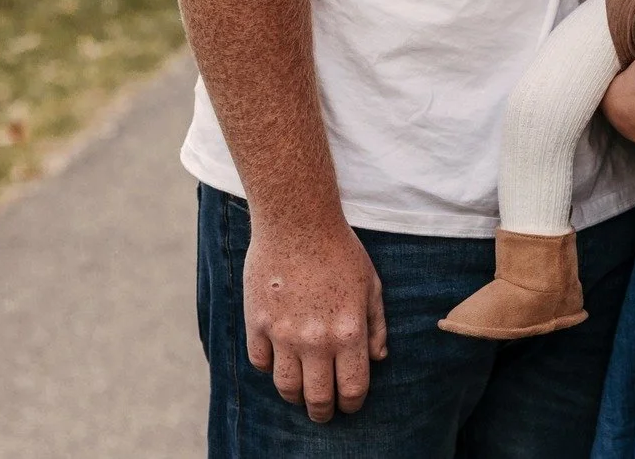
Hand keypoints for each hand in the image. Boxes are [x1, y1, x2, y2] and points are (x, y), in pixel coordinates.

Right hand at [243, 210, 388, 422]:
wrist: (296, 222)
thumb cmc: (339, 251)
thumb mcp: (371, 285)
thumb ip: (376, 326)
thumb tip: (378, 359)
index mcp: (348, 332)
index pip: (352, 388)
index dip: (352, 404)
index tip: (350, 405)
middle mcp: (315, 340)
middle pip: (317, 398)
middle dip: (323, 411)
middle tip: (324, 411)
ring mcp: (283, 334)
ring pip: (286, 388)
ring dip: (295, 397)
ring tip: (301, 394)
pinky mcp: (257, 323)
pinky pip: (260, 363)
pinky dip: (269, 367)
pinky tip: (278, 360)